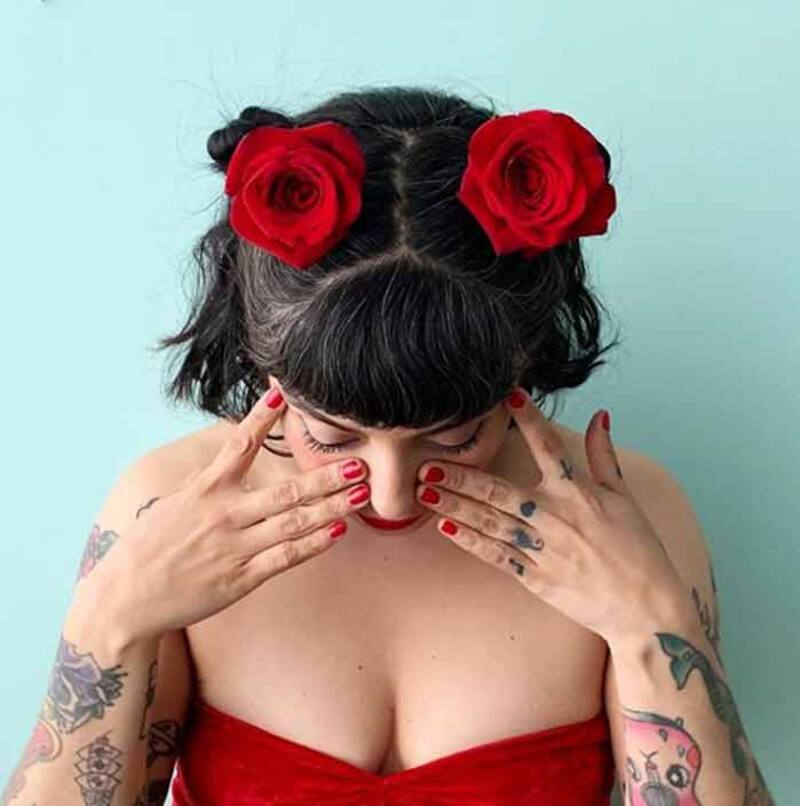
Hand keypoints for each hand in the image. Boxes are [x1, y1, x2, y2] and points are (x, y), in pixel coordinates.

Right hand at [70, 387, 371, 644]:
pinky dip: (314, 544)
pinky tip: (336, 532)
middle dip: (325, 476)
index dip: (262, 418)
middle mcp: (223, 514)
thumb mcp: (174, 503)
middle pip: (285, 490)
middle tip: (358, 464)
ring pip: (293, 523)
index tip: (283, 395)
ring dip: (332, 508)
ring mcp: (234, 547)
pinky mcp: (240, 578)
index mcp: (204, 490)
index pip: (239, 445)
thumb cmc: (148, 547)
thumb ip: (208, 484)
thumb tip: (230, 461)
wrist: (125, 599)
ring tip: (361, 495)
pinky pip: (285, 558)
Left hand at [414, 387, 691, 644]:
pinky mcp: (536, 577)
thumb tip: (600, 414)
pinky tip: (445, 527)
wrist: (646, 609)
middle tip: (428, 463)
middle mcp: (557, 517)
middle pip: (500, 490)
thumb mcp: (624, 497)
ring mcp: (544, 549)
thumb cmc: (638, 550)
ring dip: (455, 505)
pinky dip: (470, 541)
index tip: (507, 396)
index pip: (548, 447)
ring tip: (424, 491)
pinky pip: (496, 555)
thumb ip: (604, 455)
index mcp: (579, 493)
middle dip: (461, 476)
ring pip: (490, 522)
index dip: (528, 419)